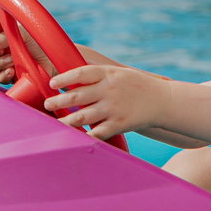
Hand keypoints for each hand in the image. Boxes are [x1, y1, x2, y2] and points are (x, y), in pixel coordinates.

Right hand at [0, 13, 59, 86]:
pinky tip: (11, 71)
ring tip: (13, 59)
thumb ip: (5, 34)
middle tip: (0, 50)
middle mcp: (0, 44)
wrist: (56, 59)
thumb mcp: (24, 33)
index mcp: (1, 29)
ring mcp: (4, 60)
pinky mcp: (9, 74)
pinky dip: (3, 75)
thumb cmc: (41, 41)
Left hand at [45, 62, 164, 137]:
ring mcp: (114, 108)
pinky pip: (97, 133)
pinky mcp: (119, 124)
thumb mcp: (120, 73)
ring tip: (55, 123)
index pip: (80, 73)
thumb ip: (99, 76)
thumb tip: (73, 78)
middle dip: (57, 101)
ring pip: (81, 117)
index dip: (63, 78)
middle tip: (47, 104)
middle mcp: (109, 90)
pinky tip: (74, 137)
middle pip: (76, 96)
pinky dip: (84, 136)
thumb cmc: (138, 86)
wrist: (163, 101)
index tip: (52, 83)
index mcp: (109, 74)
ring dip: (65, 121)